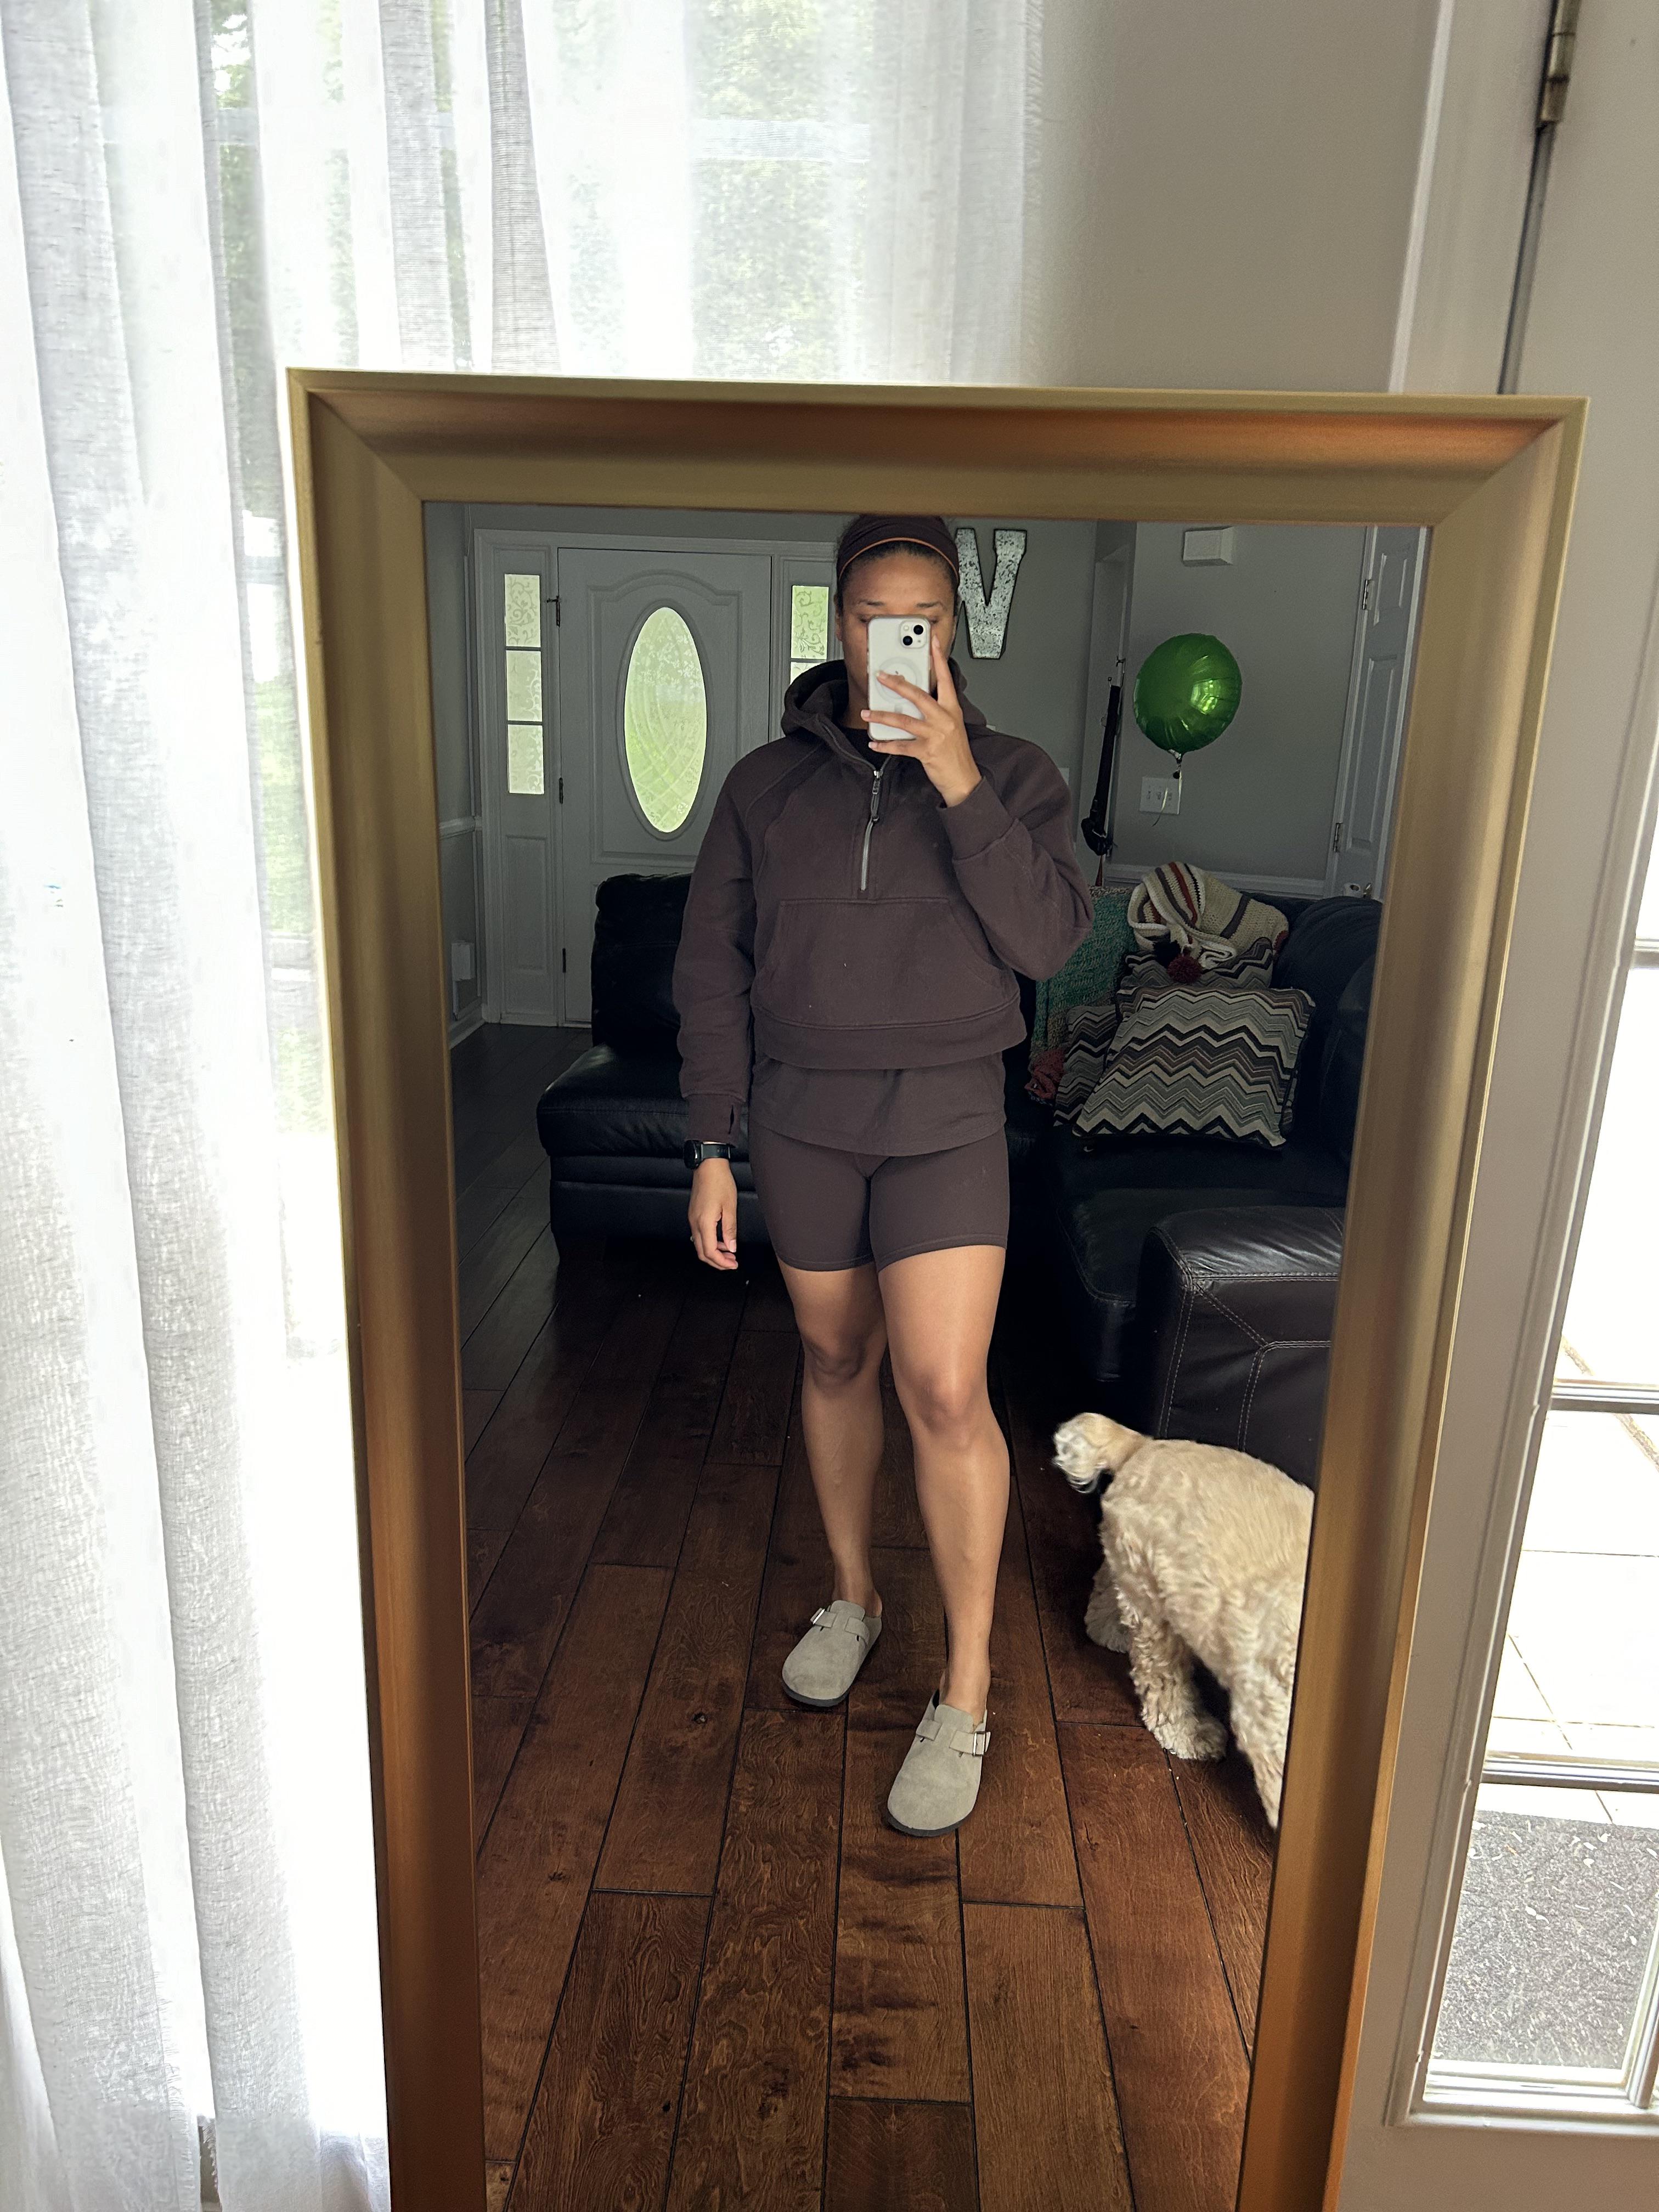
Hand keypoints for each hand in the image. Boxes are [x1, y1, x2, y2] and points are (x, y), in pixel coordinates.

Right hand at [689, 1158, 738, 1269]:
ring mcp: (692, 1219)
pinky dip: (710, 1243)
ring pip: (699, 1245)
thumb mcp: (730, 1207)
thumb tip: (731, 1247)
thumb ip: (730, 1230)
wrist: (708, 1166)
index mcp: (704, 1222)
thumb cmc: (720, 1182)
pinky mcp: (693, 1215)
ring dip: (713, 1252)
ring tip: (729, 1253)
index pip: (710, 1252)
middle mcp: (695, 1223)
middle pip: (702, 1252)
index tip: (733, 1264)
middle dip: (717, 1262)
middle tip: (732, 1263)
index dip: (721, 1262)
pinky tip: (721, 1241)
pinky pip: (699, 1235)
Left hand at [863, 630, 981, 807]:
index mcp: (952, 709)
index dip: (939, 658)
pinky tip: (875, 742)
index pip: (946, 678)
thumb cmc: (956, 753)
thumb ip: (937, 710)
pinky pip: (900, 746)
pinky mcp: (926, 751)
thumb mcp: (952, 725)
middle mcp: (944, 719)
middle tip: (882, 677)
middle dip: (897, 685)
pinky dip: (885, 744)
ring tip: (868, 713)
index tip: (932, 642)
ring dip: (882, 716)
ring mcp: (935, 735)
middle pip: (918, 695)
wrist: (963, 779)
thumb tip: (915, 700)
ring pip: (903, 720)